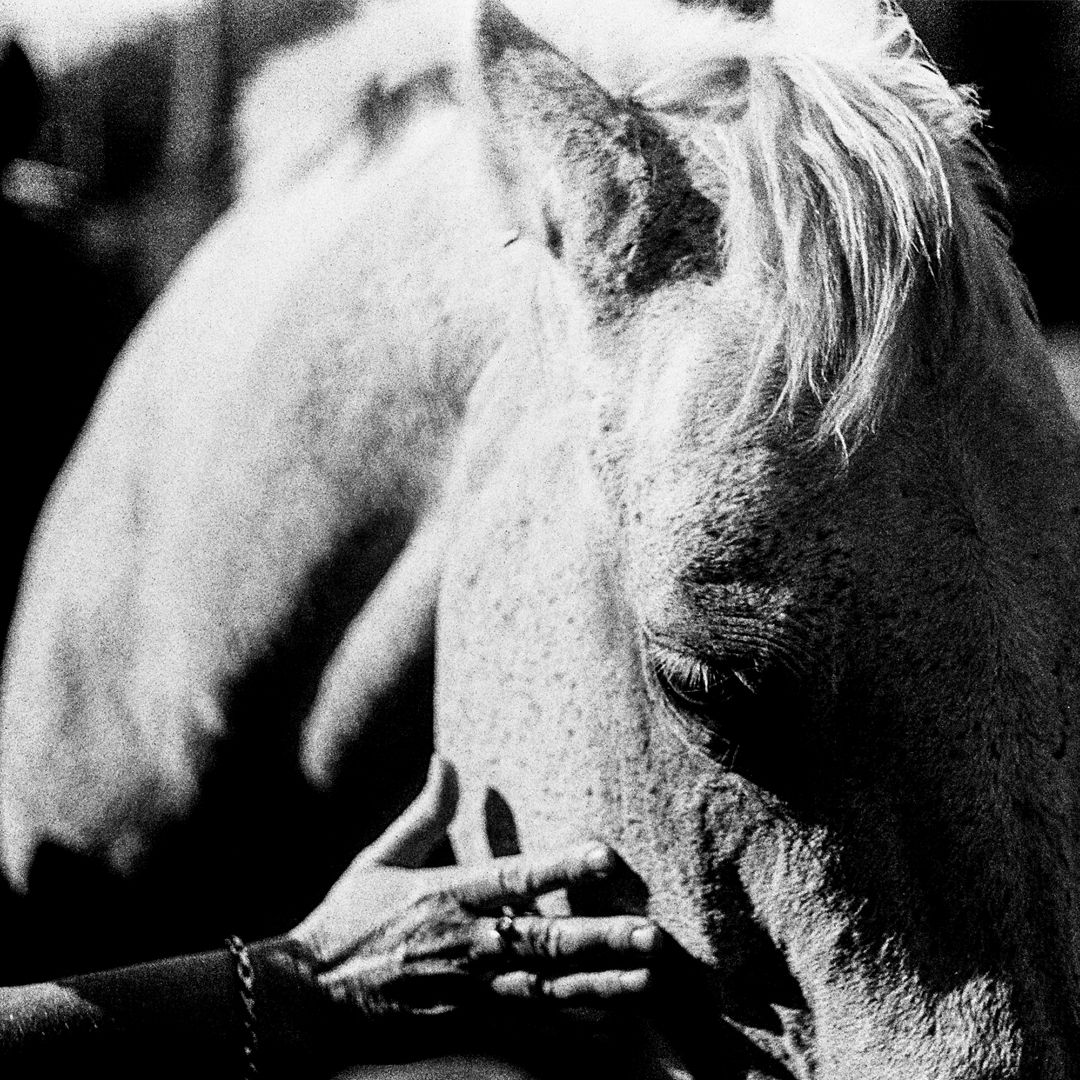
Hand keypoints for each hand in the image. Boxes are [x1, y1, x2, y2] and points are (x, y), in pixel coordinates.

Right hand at [290, 757, 661, 1018]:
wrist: (307, 1002)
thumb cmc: (346, 922)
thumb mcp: (379, 859)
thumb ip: (424, 814)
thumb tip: (448, 759)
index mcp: (447, 896)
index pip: (515, 877)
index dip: (562, 867)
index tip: (606, 856)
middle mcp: (466, 943)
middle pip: (544, 940)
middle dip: (600, 937)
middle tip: (652, 933)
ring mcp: (470, 990)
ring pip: (548, 989)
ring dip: (601, 984)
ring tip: (647, 978)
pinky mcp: (468, 1026)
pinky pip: (529, 1029)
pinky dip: (572, 1029)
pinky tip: (613, 1025)